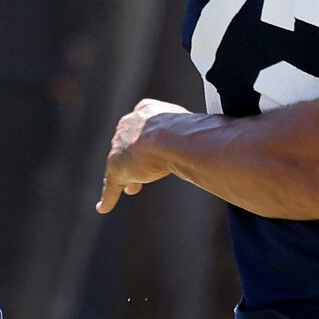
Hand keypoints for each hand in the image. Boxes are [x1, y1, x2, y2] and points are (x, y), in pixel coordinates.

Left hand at [97, 98, 193, 212]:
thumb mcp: (192, 126)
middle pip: (129, 144)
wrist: (170, 137)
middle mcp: (129, 125)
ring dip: (129, 176)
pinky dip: (109, 198)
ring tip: (133, 188)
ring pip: (122, 164)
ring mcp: (119, 147)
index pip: (142, 124)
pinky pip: (111, 186)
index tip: (151, 146)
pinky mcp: (116, 168)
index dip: (147, 137)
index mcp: (146, 111)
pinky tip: (103, 207)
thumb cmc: (187, 130)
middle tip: (141, 169)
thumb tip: (215, 136)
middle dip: (135, 157)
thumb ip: (194, 133)